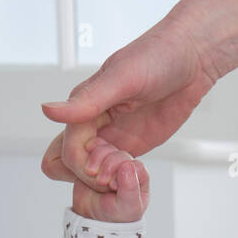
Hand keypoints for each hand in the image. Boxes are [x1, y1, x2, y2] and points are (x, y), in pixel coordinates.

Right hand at [40, 15, 215, 191]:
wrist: (190, 60)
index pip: (70, 150)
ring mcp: (113, 135)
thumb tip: (47, 111)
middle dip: (95, 177)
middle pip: (77, 166)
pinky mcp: (132, 144)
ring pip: (96, 171)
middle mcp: (94, 122)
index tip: (104, 169)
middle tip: (121, 171)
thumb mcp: (122, 78)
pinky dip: (124, 178)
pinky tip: (138, 172)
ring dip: (110, 180)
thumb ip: (87, 101)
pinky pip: (117, 170)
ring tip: (131, 170)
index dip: (83, 166)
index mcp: (84, 105)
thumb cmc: (156, 57)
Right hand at [71, 147, 149, 222]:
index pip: (134, 164)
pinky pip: (93, 148)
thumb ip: (130, 188)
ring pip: (106, 149)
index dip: (122, 170)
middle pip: (120, 154)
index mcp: (139, 178)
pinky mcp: (96, 160)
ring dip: (97, 158)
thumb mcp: (127, 207)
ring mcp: (110, 163)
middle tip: (100, 181)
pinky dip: (88, 151)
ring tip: (90, 173)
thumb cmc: (115, 217)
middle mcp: (127, 168)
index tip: (112, 185)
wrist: (91, 219)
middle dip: (108, 164)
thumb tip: (128, 165)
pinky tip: (85, 161)